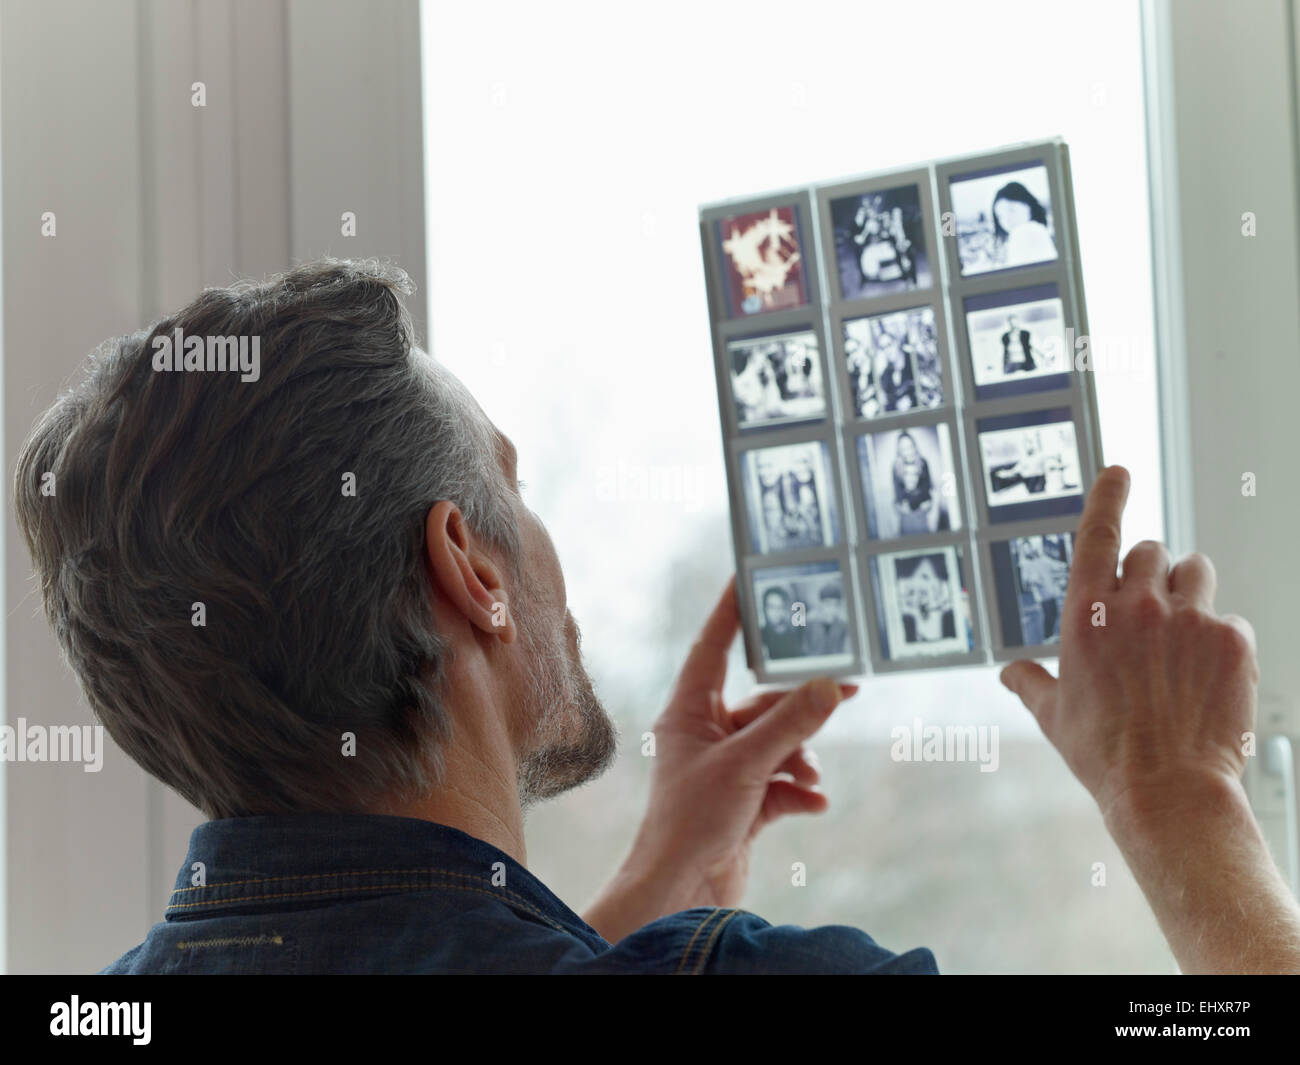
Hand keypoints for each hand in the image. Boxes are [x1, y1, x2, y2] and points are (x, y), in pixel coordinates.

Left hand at [582, 576, 853, 941]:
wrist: (681, 892)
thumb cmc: (690, 820)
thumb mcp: (746, 764)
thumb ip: (790, 723)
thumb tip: (830, 685)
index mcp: (689, 711)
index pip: (713, 647)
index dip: (733, 612)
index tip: (753, 577)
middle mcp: (705, 733)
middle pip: (762, 701)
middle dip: (802, 705)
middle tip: (849, 687)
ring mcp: (726, 768)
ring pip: (779, 742)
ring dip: (801, 756)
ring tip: (812, 774)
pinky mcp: (744, 801)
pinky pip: (782, 782)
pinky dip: (800, 791)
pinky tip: (812, 803)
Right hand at [1000, 465, 1258, 823]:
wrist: (1166, 790)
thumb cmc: (1104, 754)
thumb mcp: (1053, 716)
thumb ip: (1030, 683)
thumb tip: (1010, 673)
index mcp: (1085, 613)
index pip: (1097, 532)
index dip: (1107, 494)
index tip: (1118, 470)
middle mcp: (1136, 604)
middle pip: (1151, 551)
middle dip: (1150, 572)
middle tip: (1150, 610)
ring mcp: (1188, 619)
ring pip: (1196, 571)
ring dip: (1188, 591)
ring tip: (1183, 633)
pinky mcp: (1232, 640)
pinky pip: (1229, 618)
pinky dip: (1220, 638)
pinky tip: (1206, 675)